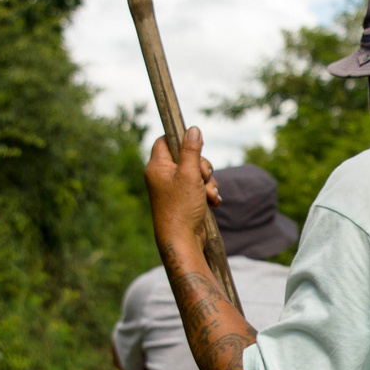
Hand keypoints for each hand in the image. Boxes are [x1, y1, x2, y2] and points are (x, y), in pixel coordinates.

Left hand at [145, 125, 220, 258]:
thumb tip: (193, 129)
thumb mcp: (189, 174)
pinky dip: (208, 192)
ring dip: (208, 181)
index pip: (165, 140)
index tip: (195, 145)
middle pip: (186, 156)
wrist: (182, 240)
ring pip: (196, 172)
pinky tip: (212, 202)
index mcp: (157, 167)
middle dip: (202, 166)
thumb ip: (191, 150)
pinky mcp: (184, 199)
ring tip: (208, 195)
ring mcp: (174, 188)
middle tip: (202, 177)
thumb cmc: (181, 207)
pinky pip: (199, 187)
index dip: (180, 139)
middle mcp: (163, 176)